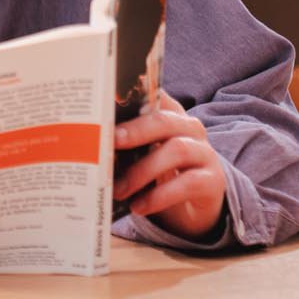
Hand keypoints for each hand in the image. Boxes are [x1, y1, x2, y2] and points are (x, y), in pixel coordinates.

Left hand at [113, 91, 227, 239]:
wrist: (195, 203)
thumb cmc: (161, 171)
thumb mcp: (144, 153)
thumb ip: (124, 143)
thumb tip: (86, 144)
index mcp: (170, 114)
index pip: (155, 95)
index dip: (135, 93)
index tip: (110, 97)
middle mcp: (190, 128)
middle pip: (164, 121)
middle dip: (135, 130)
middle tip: (111, 142)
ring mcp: (205, 152)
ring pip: (176, 150)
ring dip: (142, 171)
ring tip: (119, 190)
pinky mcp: (212, 180)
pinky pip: (187, 184)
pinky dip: (159, 196)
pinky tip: (139, 206)